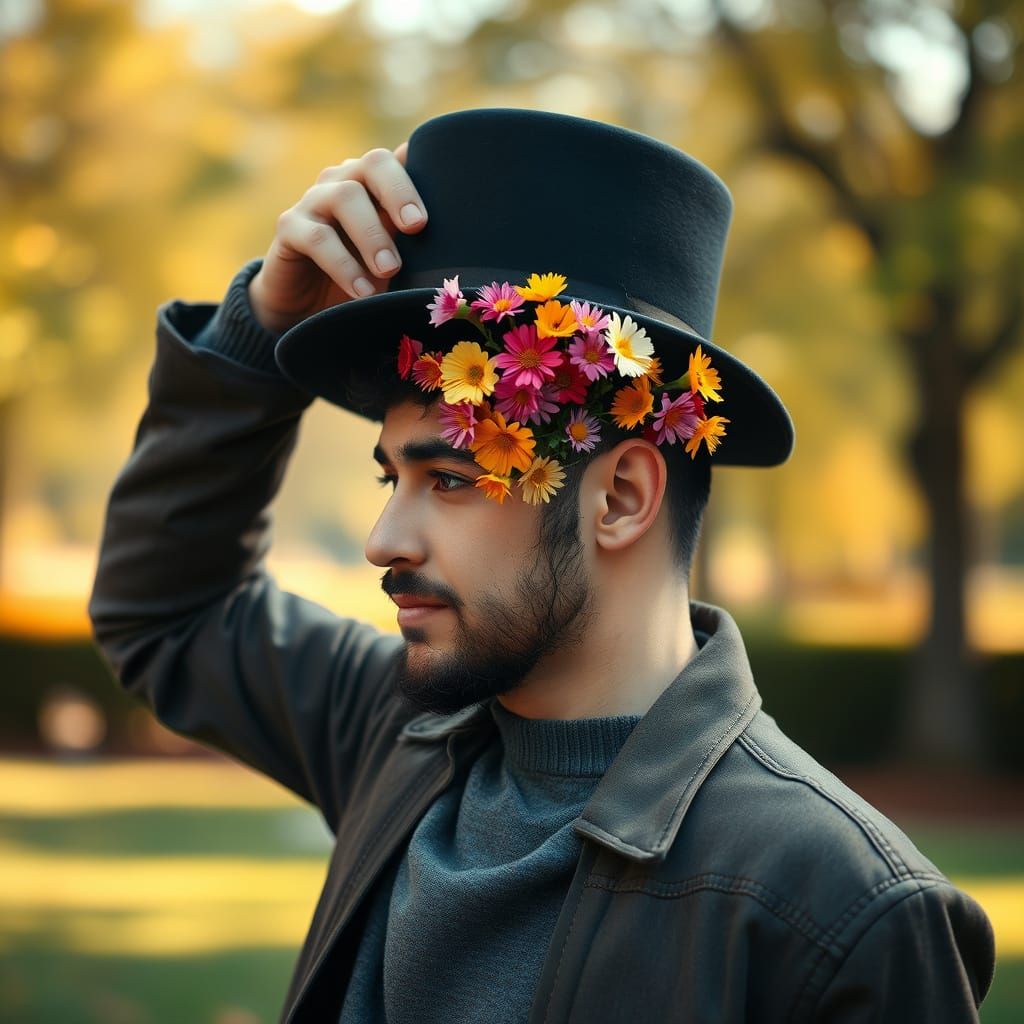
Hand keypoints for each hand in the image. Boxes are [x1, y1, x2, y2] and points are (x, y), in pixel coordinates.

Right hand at [248, 142, 426, 333]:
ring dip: (372, 234)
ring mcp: (314, 201)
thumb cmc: (363, 281)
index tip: (442, 199)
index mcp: (377, 185)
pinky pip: (317, 237)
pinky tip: (363, 291)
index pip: (401, 158)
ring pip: (344, 196)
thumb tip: (469, 251)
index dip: (423, 166)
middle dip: (399, 192)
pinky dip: (344, 265)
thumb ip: (422, 248)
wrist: (306, 309)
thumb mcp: (398, 264)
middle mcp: (345, 181)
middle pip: (373, 163)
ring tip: (391, 269)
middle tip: (418, 227)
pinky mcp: (290, 228)